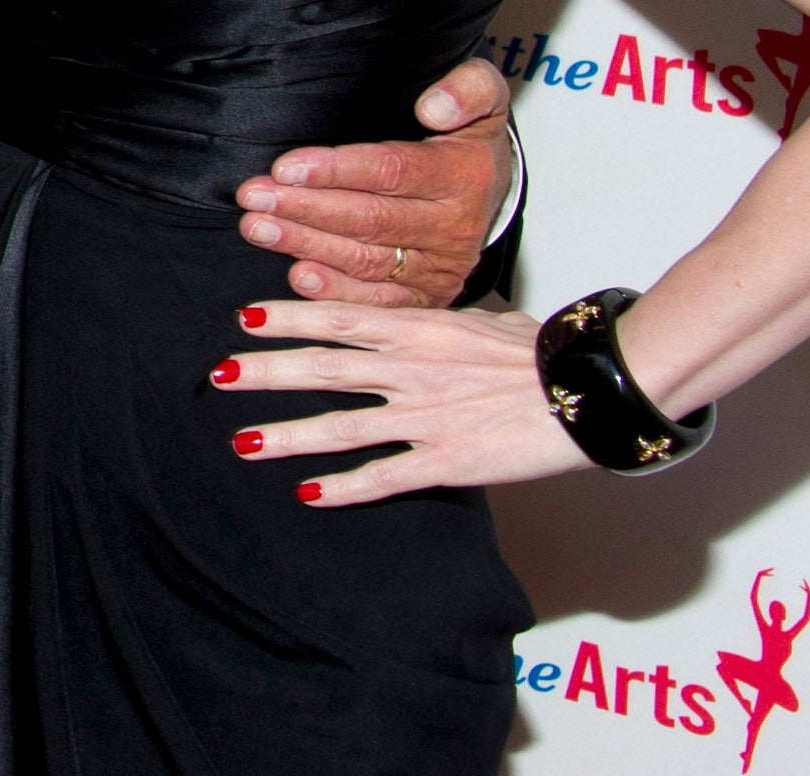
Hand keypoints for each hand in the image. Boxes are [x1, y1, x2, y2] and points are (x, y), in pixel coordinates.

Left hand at [217, 298, 589, 503]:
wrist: (588, 390)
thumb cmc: (544, 353)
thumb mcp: (487, 320)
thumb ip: (445, 322)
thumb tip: (434, 316)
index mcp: (419, 329)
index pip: (340, 318)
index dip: (289, 318)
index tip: (246, 319)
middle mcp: (412, 370)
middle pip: (324, 368)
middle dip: (268, 373)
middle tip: (220, 374)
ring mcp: (426, 416)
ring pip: (342, 426)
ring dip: (288, 435)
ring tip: (242, 441)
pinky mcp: (448, 460)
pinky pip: (385, 475)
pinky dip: (344, 488)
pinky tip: (308, 493)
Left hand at [233, 57, 512, 305]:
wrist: (494, 191)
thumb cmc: (467, 137)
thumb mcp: (484, 95)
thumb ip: (468, 89)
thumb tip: (433, 107)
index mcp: (464, 176)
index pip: (392, 172)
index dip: (336, 171)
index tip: (284, 167)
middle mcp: (455, 228)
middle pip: (370, 220)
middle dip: (305, 209)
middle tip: (253, 197)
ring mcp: (441, 268)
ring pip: (366, 260)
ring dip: (306, 245)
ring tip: (258, 228)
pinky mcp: (427, 296)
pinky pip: (378, 299)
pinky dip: (336, 291)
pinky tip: (298, 275)